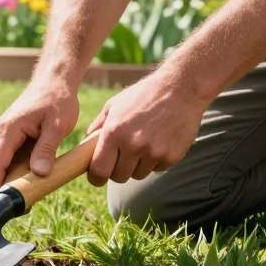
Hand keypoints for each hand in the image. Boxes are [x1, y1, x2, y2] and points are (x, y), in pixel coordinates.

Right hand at [0, 78, 79, 199]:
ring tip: (32, 197)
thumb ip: (46, 149)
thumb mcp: (57, 125)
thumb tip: (39, 174)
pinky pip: (12, 160)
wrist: (54, 81)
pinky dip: (21, 172)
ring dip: (16, 181)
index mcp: (7, 131)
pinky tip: (34, 181)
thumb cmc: (57, 99)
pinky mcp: (10, 138)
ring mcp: (2, 136)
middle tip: (23, 208)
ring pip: (6, 166)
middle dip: (6, 190)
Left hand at [85, 67, 208, 185]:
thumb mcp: (114, 105)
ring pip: (138, 175)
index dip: (96, 177)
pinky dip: (155, 161)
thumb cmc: (143, 95)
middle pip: (118, 177)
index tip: (97, 177)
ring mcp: (153, 152)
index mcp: (114, 132)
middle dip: (117, 171)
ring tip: (141, 145)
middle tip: (120, 158)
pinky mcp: (171, 156)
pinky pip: (157, 169)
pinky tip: (158, 141)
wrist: (180, 88)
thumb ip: (97, 126)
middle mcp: (133, 145)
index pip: (99, 170)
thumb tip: (84, 146)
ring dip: (137, 166)